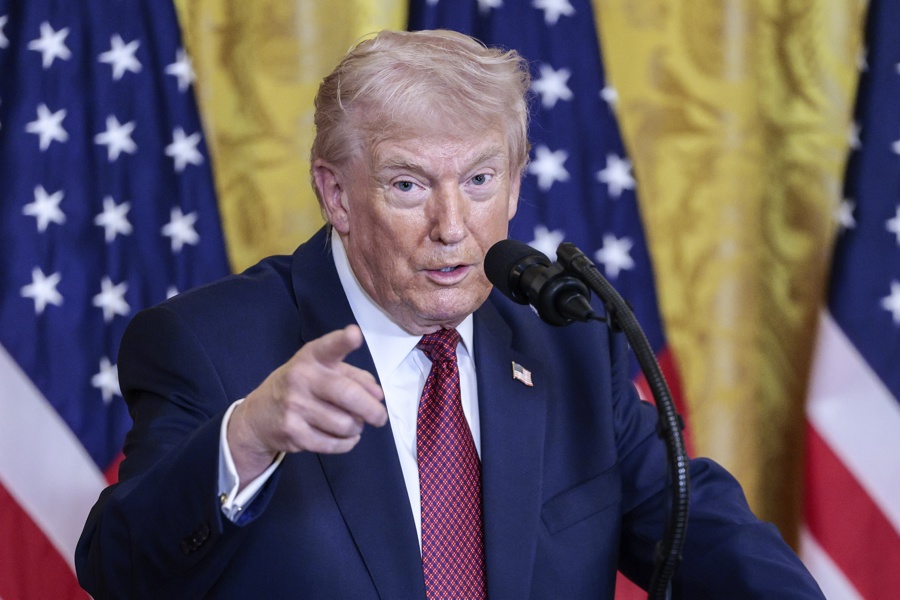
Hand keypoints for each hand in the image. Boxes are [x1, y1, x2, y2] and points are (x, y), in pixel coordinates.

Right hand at [227, 325, 385, 482]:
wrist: (258, 415)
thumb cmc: (300, 387)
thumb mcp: (321, 371)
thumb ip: (353, 376)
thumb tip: (378, 395)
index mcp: (311, 357)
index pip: (328, 347)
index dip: (343, 341)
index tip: (355, 335)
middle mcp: (301, 378)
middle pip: (347, 394)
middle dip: (372, 410)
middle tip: (380, 417)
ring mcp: (294, 406)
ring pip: (345, 424)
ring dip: (357, 428)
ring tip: (354, 425)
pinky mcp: (293, 433)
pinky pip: (333, 443)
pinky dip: (347, 443)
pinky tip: (346, 438)